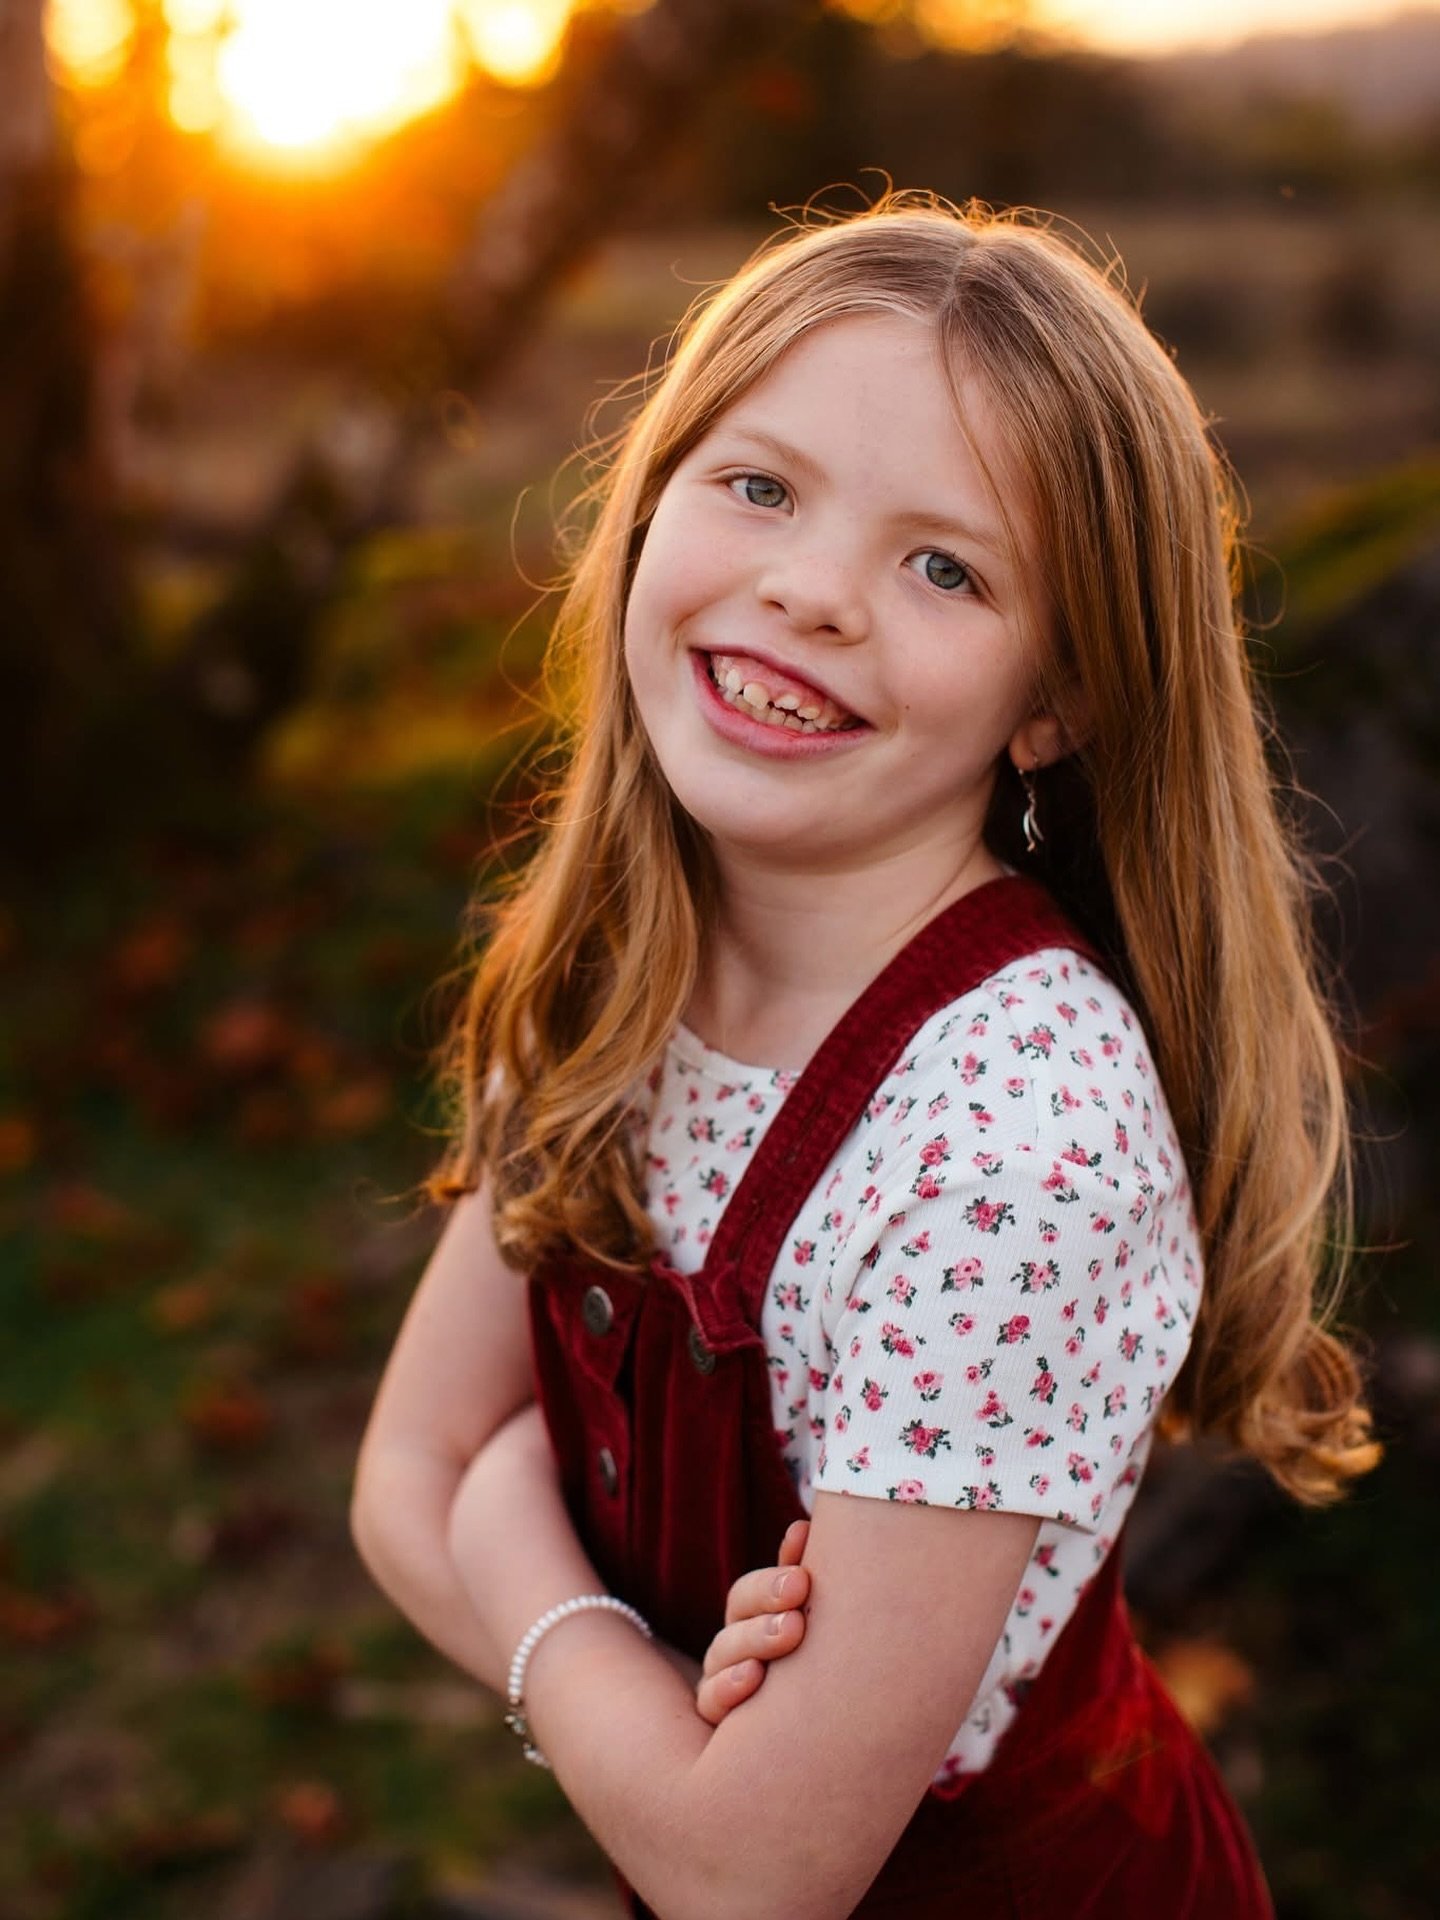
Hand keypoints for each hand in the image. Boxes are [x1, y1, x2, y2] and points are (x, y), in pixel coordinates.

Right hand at [694, 1518, 810, 1725]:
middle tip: (801, 1587)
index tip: (804, 1565)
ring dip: (755, 1638)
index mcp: (753, 1625)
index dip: (773, 1579)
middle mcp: (733, 1653)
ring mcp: (722, 1687)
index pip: (749, 1595)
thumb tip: (805, 1526)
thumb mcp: (806, 1621)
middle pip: (738, 1617)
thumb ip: (801, 1577)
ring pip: (724, 1655)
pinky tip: (754, 1677)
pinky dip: (729, 1688)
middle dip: (768, 1598)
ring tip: (790, 1629)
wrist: (801, 1756)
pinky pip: (713, 1703)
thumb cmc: (811, 1672)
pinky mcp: (719, 1725)